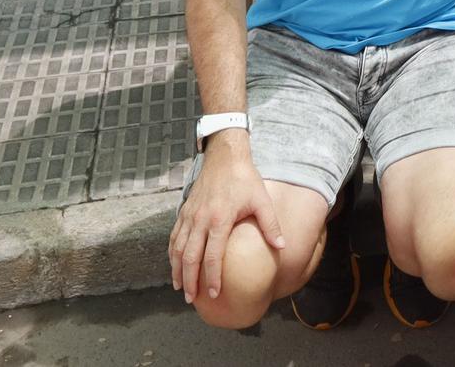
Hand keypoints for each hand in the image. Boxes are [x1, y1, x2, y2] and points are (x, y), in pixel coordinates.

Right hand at [168, 140, 284, 303]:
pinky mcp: (184, 211)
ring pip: (178, 248)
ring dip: (177, 270)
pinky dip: (172, 253)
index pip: (212, 256)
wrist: (225, 157)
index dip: (212, 277)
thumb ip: (270, 224)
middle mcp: (200, 219)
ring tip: (180, 287)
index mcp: (219, 219)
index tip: (214, 293)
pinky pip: (174, 236)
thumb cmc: (245, 179)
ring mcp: (190, 215)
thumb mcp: (261, 200)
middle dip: (190, 280)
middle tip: (191, 299)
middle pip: (190, 257)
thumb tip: (282, 247)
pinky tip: (175, 264)